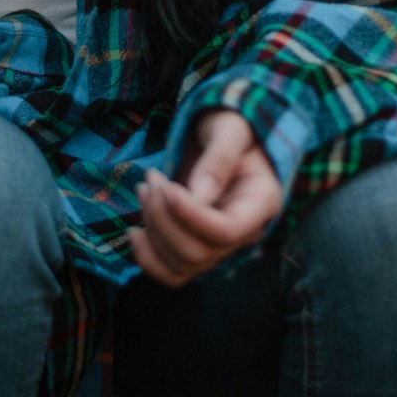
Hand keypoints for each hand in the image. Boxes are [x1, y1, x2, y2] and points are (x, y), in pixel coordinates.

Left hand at [127, 109, 283, 287]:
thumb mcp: (229, 129)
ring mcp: (220, 244)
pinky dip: (148, 259)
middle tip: (151, 178)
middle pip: (198, 252)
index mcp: (261, 202)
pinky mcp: (197, 246)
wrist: (223, 132)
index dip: (189, 215)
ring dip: (152, 229)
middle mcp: (245, 232)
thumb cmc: (231, 124)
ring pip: (181, 264)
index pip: (226, 231)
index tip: (165, 185)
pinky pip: (173, 272)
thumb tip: (199, 195)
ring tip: (144, 187)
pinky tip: (134, 232)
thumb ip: (218, 158)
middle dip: (163, 217)